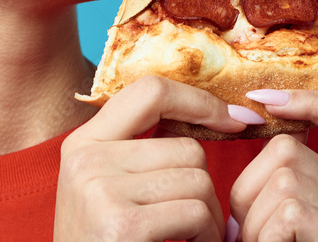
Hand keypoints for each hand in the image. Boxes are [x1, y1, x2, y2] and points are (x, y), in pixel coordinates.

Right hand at [55, 75, 261, 241]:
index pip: (150, 91)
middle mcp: (86, 159)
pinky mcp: (121, 225)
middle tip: (192, 224)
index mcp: (82, 142)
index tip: (234, 119)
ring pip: (197, 181)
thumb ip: (139, 151)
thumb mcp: (106, 188)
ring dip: (208, 218)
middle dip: (203, 188)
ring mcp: (100, 190)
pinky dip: (205, 238)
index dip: (200, 101)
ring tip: (186, 239)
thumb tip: (211, 113)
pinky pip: (195, 213)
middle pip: (187, 148)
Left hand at [228, 89, 317, 241]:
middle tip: (248, 231)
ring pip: (283, 181)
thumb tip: (250, 121)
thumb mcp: (269, 215)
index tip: (264, 101)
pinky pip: (290, 213)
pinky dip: (264, 238)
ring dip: (252, 222)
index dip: (311, 101)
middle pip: (288, 149)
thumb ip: (271, 178)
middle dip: (248, 190)